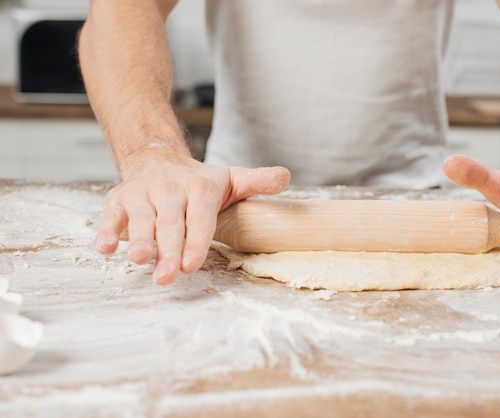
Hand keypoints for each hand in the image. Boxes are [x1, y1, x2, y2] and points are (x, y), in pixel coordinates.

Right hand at [95, 157, 289, 284]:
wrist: (159, 160)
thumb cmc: (199, 181)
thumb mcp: (232, 178)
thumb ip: (257, 182)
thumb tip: (286, 177)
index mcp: (200, 187)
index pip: (200, 217)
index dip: (196, 240)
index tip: (192, 263)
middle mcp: (170, 188)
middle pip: (169, 223)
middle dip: (168, 250)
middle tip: (167, 275)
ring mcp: (143, 194)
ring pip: (140, 219)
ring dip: (137, 239)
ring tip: (138, 259)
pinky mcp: (119, 199)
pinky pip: (111, 215)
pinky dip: (106, 230)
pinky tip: (104, 248)